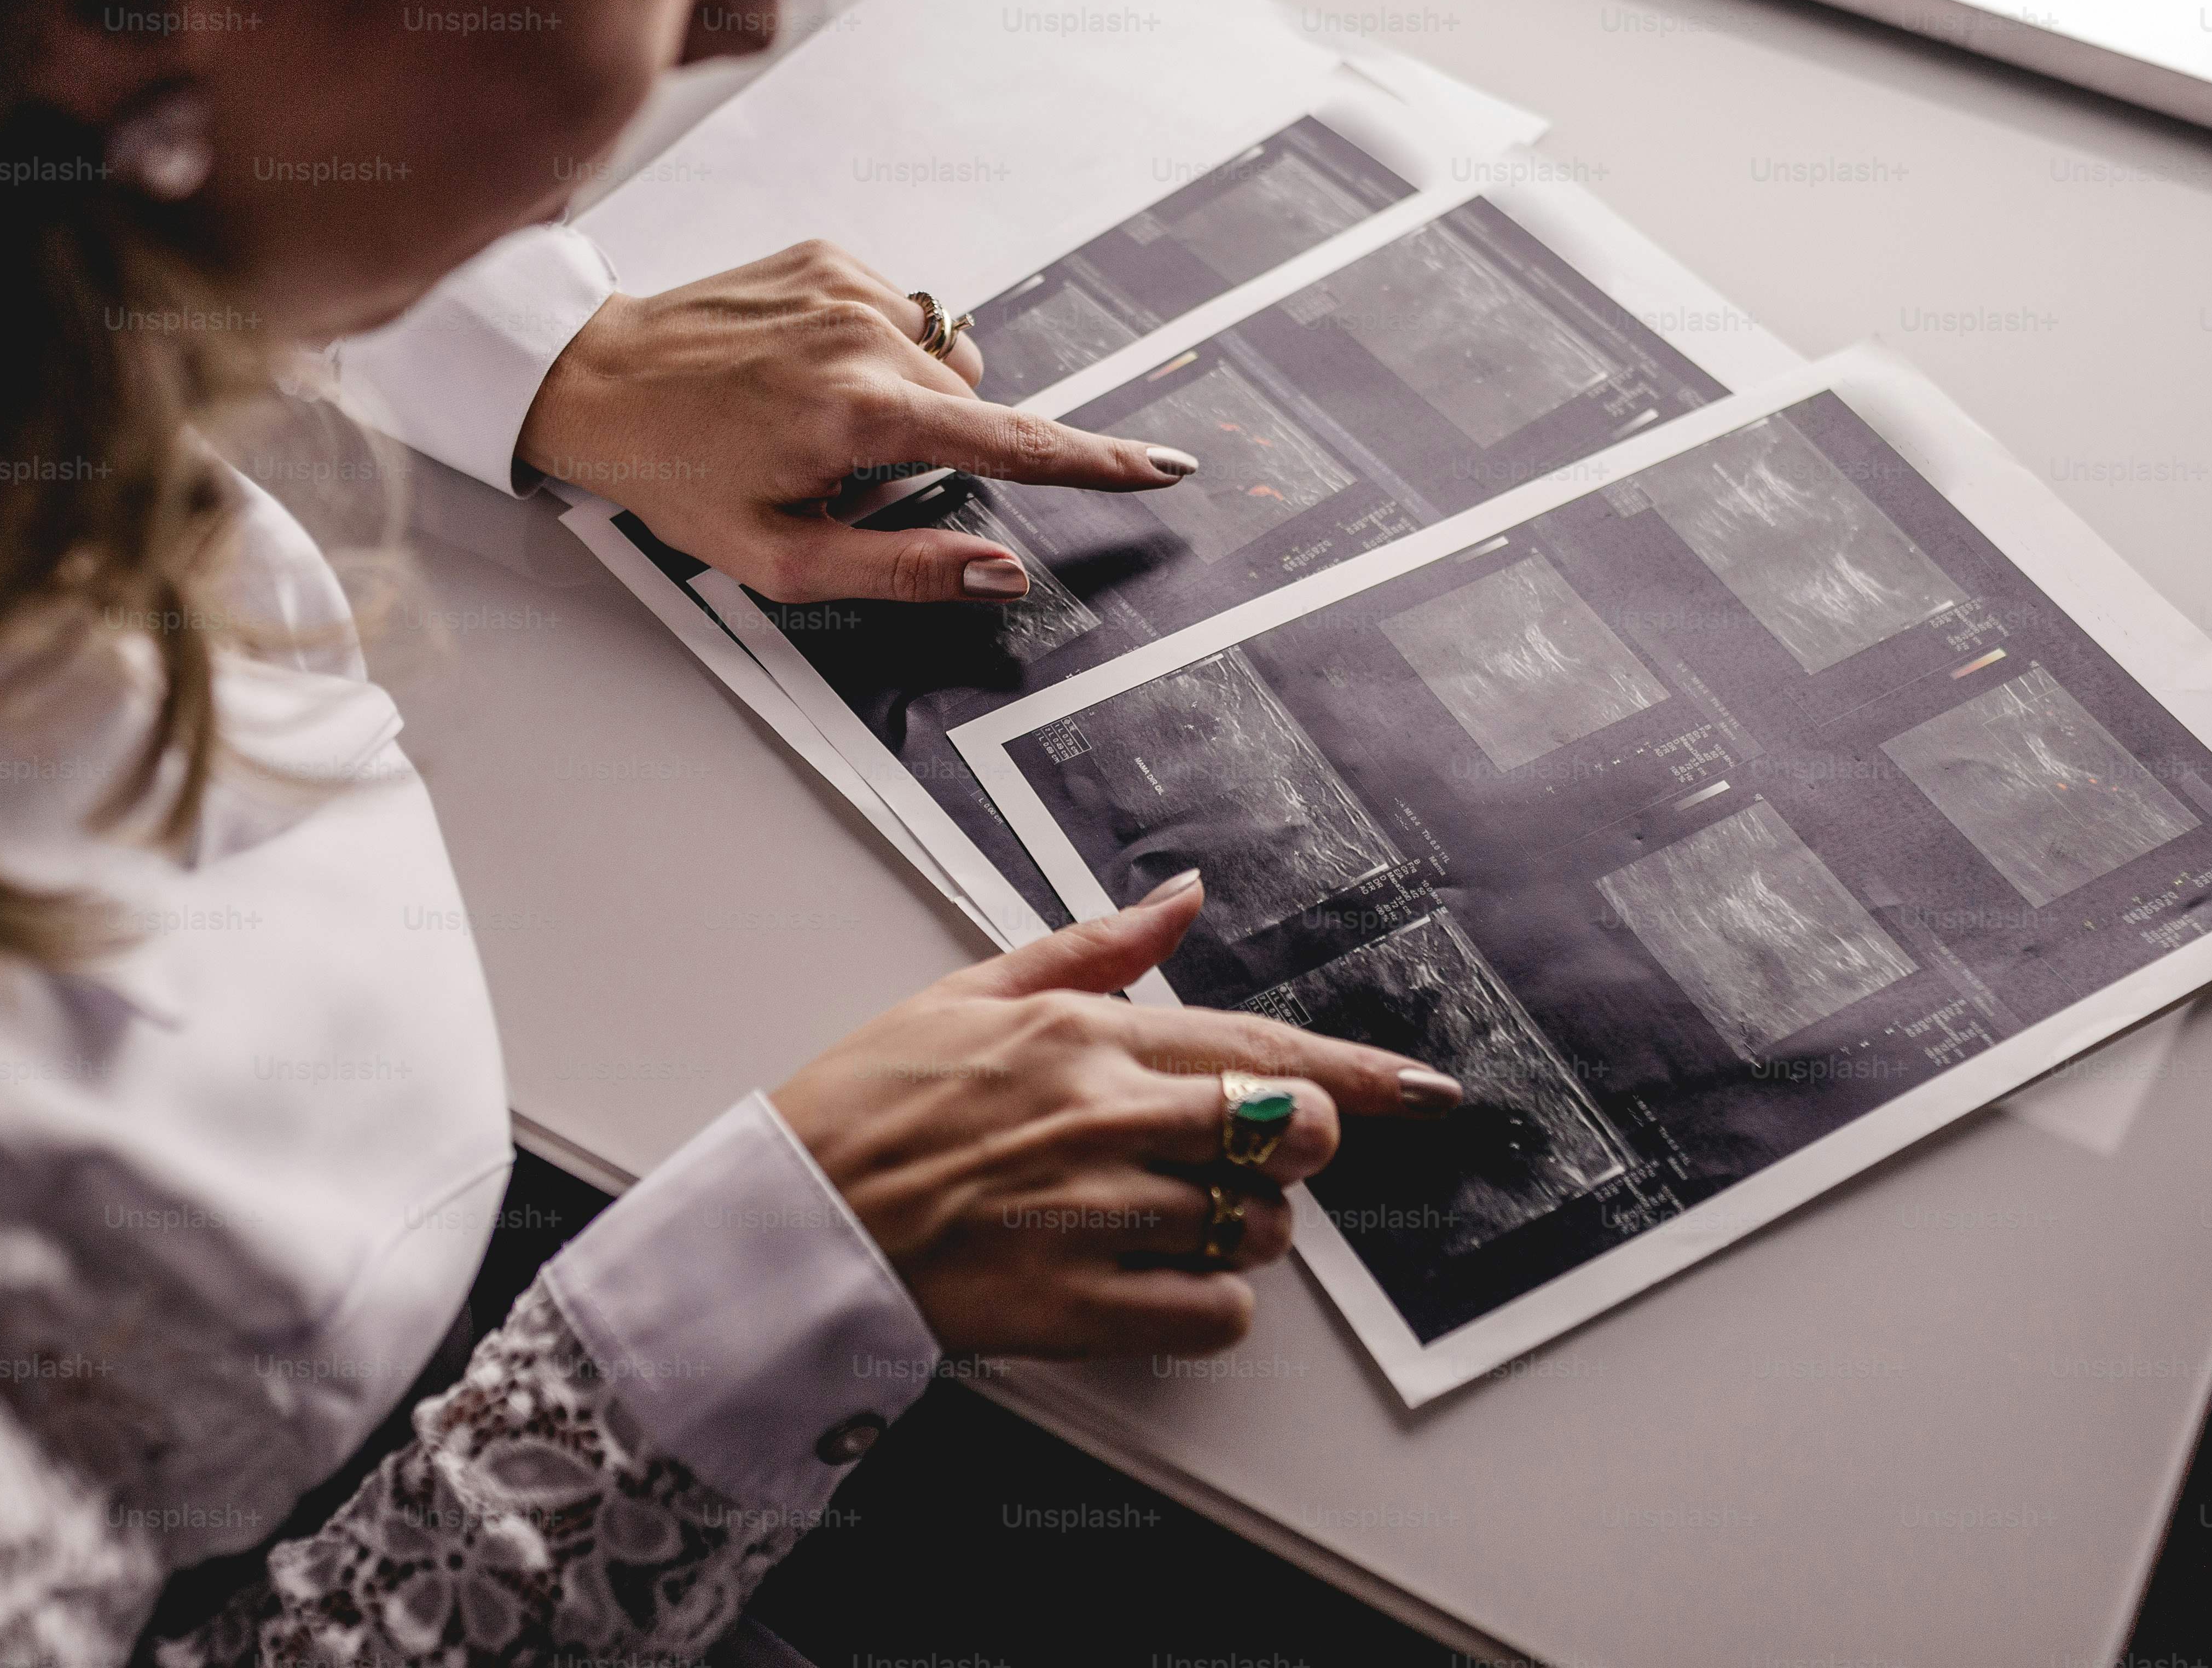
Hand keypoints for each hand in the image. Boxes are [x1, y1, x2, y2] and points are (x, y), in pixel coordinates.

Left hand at [511, 240, 1199, 604]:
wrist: (592, 379)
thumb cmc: (676, 476)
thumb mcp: (781, 558)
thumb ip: (902, 568)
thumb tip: (1000, 573)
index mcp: (860, 415)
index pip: (1011, 443)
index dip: (1096, 463)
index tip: (1166, 467)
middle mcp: (864, 337)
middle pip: (971, 404)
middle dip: (940, 447)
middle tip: (846, 473)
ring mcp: (846, 284)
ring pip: (942, 355)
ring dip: (910, 396)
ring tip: (821, 419)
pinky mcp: (825, 255)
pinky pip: (898, 312)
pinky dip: (874, 348)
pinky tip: (803, 370)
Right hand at [770, 874, 1463, 1357]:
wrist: (789, 1219)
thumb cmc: (867, 1106)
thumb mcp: (968, 990)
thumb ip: (1092, 947)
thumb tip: (1182, 896)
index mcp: (1083, 1033)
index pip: (1261, 1044)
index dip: (1361, 1073)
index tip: (1422, 1090)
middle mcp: (1103, 1116)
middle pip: (1287, 1131)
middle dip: (1298, 1147)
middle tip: (1254, 1156)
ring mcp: (1093, 1214)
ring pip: (1256, 1227)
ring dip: (1241, 1228)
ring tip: (1170, 1217)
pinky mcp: (1075, 1306)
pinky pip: (1211, 1314)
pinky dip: (1208, 1305)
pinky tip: (1159, 1282)